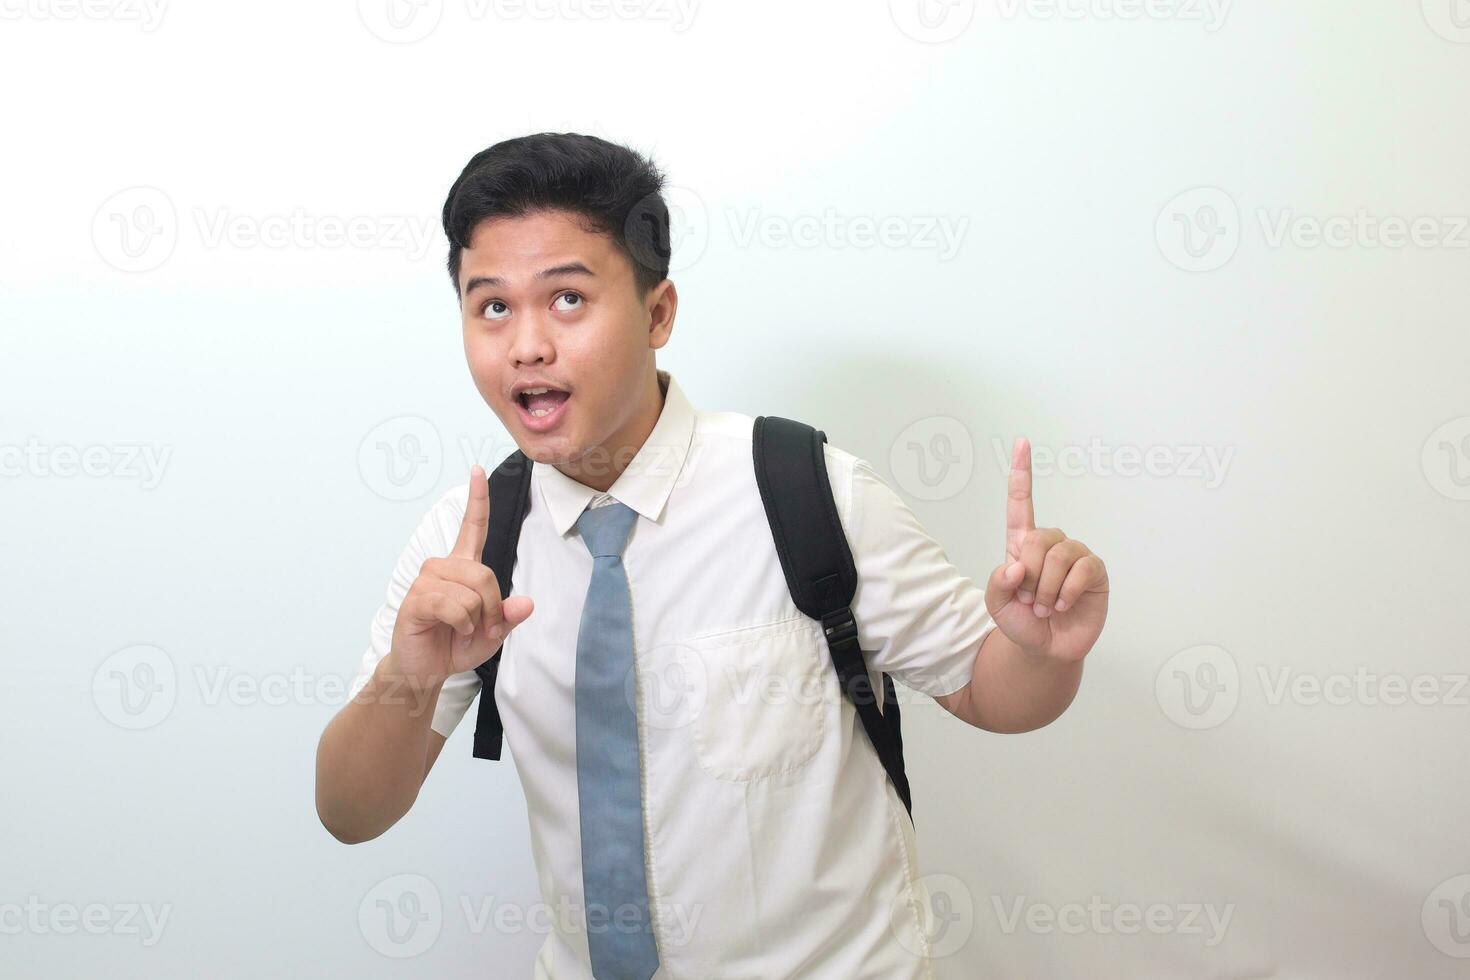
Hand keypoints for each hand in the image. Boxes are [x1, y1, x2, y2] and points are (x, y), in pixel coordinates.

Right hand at [389, 465, 534, 685]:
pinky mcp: (416, 599)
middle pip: (485, 574)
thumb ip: (509, 617)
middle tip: (479, 627)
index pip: (472, 527)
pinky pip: (453, 606)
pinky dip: (461, 624)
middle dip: (491, 607)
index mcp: (463, 567)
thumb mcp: (493, 633)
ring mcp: (427, 580)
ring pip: (471, 591)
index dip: (477, 499)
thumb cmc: (456, 644)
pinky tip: (449, 630)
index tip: (476, 469)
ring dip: (475, 618)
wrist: (426, 669)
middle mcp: (443, 566)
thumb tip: (526, 603)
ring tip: (460, 628)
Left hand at [983, 437, 1107, 662]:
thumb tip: (1017, 564)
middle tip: (1029, 600)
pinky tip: (1063, 605)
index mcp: (1022, 545)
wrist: (1044, 650)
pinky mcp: (1095, 573)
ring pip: (1059, 555)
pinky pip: (1084, 569)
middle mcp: (1050, 545)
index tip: (1022, 442)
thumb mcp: (996, 606)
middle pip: (1037, 539)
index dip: (1022, 474)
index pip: (1021, 504)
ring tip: (1045, 607)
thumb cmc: (1020, 622)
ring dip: (1047, 588)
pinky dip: (1068, 591)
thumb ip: (997, 584)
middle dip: (1029, 575)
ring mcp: (1075, 556)